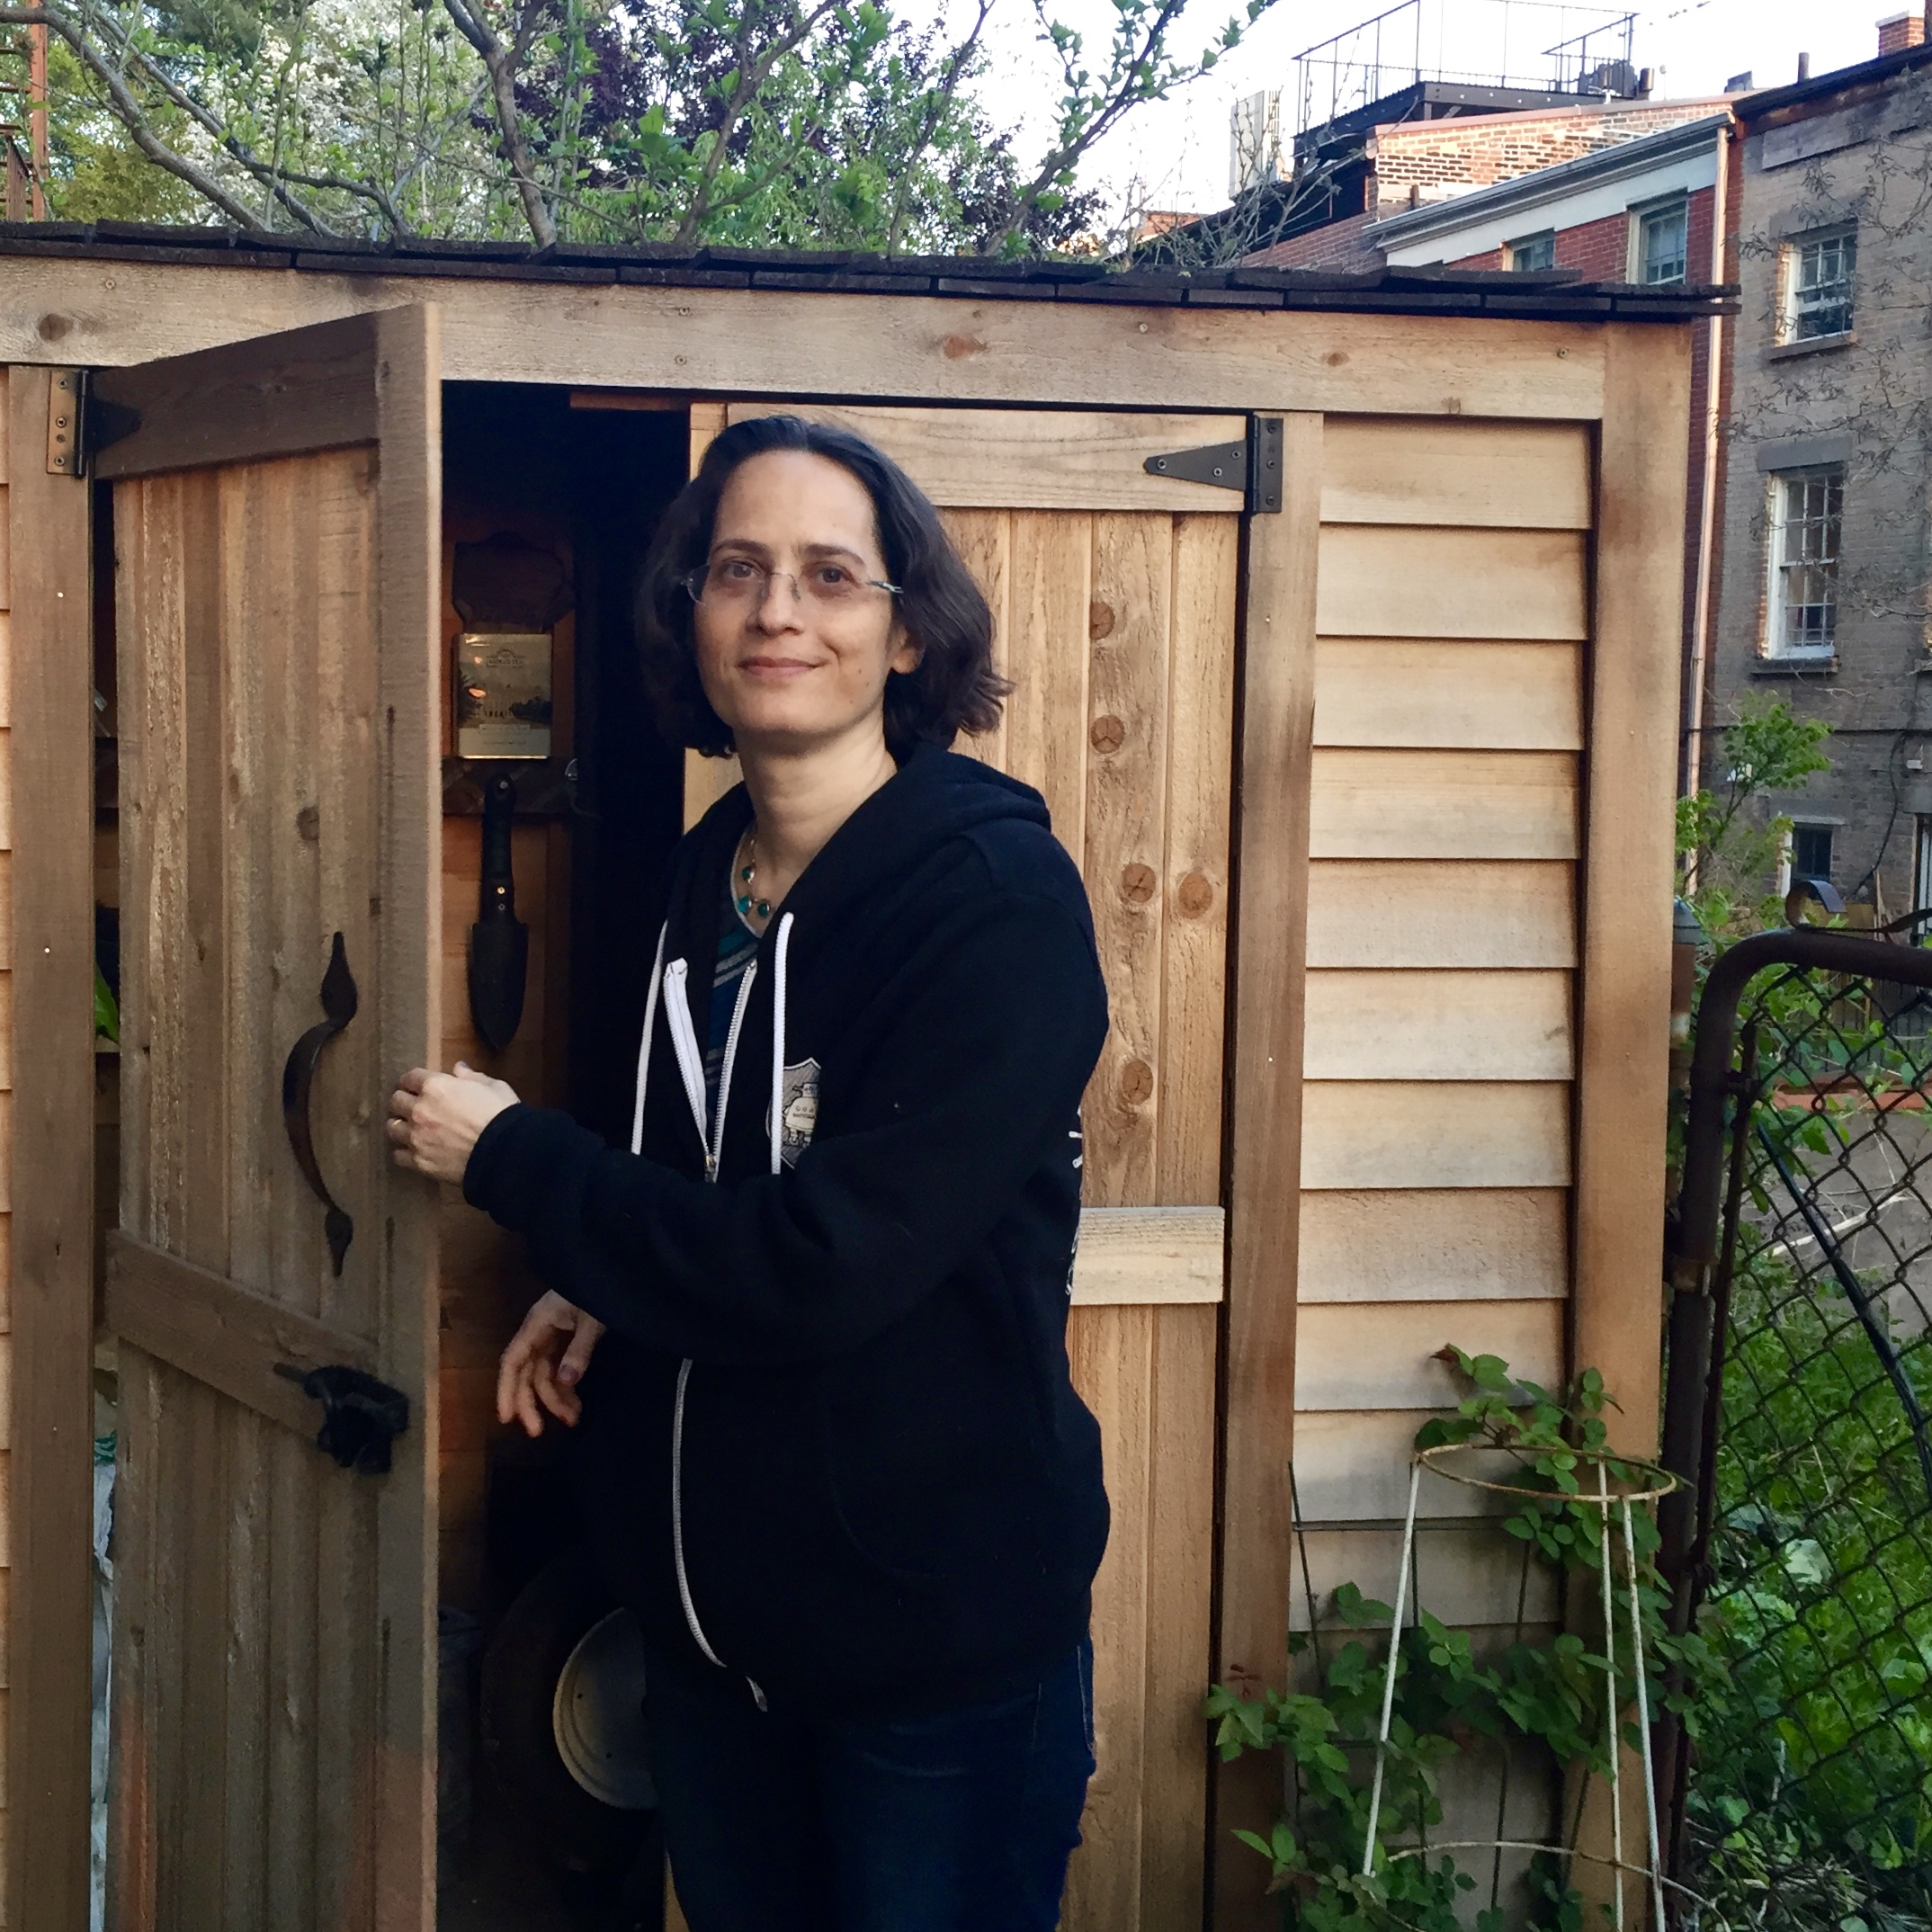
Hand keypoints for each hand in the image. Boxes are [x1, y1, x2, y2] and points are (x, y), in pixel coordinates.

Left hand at [386, 1063, 518, 1183]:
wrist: (503, 1153)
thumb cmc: (501, 1115)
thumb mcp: (493, 1086)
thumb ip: (471, 1077)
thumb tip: (458, 1068)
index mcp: (435, 1086)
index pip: (409, 1077)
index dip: (412, 1081)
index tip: (415, 1085)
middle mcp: (418, 1109)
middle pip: (396, 1101)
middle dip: (404, 1101)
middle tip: (413, 1106)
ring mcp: (415, 1137)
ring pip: (392, 1127)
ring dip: (400, 1126)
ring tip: (410, 1129)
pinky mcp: (418, 1161)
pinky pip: (398, 1155)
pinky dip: (404, 1151)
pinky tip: (415, 1151)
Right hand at [497, 1291, 605, 1435]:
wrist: (616, 1270)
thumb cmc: (600, 1290)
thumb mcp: (593, 1319)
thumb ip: (580, 1350)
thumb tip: (565, 1381)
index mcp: (537, 1324)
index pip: (512, 1361)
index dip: (505, 1389)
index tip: (506, 1417)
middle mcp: (539, 1332)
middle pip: (525, 1373)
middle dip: (530, 1403)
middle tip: (537, 1433)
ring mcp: (552, 1336)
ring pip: (544, 1375)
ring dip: (554, 1399)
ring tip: (572, 1420)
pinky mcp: (566, 1340)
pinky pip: (558, 1369)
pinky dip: (566, 1388)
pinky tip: (575, 1405)